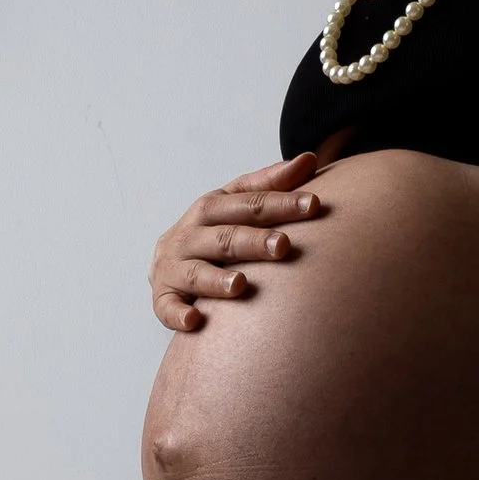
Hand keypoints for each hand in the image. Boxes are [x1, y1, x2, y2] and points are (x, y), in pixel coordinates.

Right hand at [149, 134, 350, 333]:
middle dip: (253, 241)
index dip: (282, 202)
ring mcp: (174, 266)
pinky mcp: (164, 297)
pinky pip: (167, 307)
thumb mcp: (235, 202)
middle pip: (225, 237)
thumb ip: (271, 183)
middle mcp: (191, 235)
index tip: (315, 205)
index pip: (250, 203)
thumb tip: (310, 159)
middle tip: (283, 246)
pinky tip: (195, 321)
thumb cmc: (212, 229)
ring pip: (196, 273)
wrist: (166, 261)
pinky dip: (178, 314)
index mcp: (211, 207)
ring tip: (241, 285)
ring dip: (216, 280)